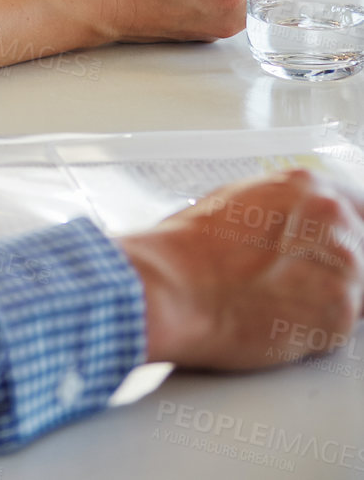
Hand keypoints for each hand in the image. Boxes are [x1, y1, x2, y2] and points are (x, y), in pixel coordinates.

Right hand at [120, 169, 363, 369]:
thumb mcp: (240, 201)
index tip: (346, 248)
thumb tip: (296, 226)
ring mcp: (342, 267)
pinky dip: (316, 331)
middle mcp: (333, 221)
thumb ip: (286, 210)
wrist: (174, 287)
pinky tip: (278, 320)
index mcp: (309, 187)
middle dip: (336, 270)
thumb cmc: (191, 249)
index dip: (352, 234)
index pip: (360, 209)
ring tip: (280, 301)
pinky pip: (345, 328)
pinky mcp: (340, 314)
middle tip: (298, 282)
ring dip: (328, 301)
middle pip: (363, 252)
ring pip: (359, 292)